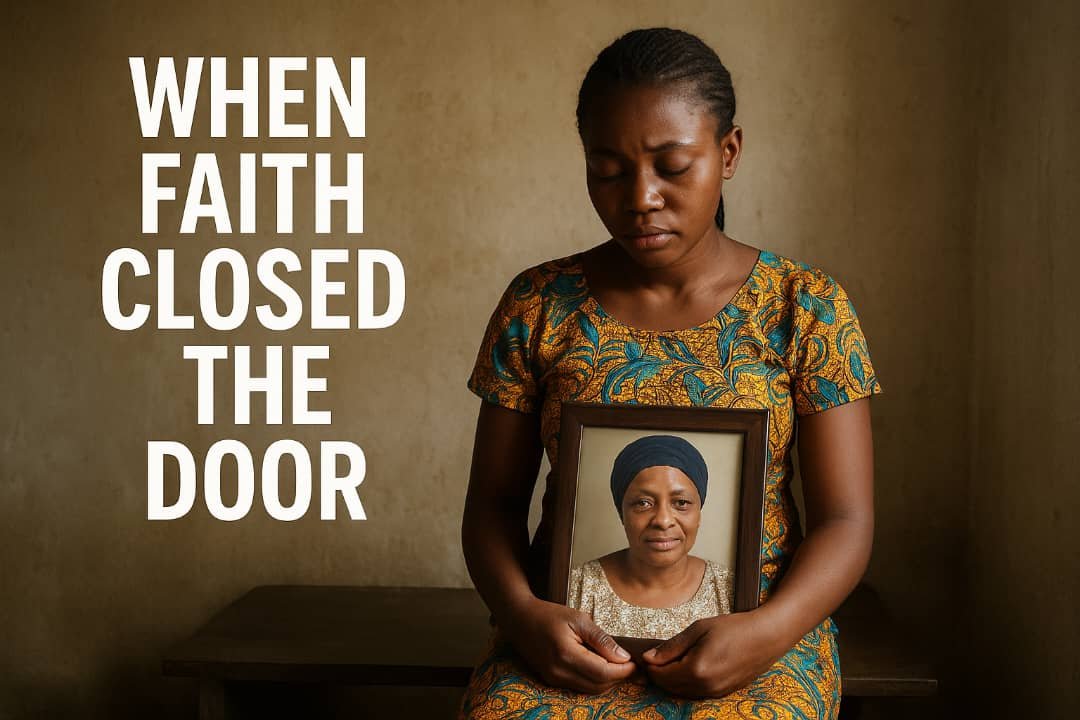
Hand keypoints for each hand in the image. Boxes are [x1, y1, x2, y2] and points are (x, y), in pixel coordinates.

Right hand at [501, 596, 636, 693]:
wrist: (519, 619)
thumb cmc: (548, 614)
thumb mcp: (578, 619)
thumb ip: (601, 638)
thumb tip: (623, 656)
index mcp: (566, 654)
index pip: (603, 672)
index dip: (623, 671)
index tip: (635, 662)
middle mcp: (559, 672)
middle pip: (598, 686)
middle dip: (618, 678)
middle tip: (631, 665)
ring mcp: (554, 678)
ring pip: (590, 690)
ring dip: (607, 681)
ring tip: (619, 666)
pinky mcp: (551, 680)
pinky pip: (579, 687)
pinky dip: (594, 681)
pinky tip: (601, 667)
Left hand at [641, 610, 787, 697]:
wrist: (767, 637)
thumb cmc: (733, 628)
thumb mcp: (698, 629)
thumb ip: (672, 646)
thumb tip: (649, 658)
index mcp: (696, 669)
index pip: (661, 675)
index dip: (650, 665)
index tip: (648, 653)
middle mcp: (705, 687)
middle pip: (669, 687)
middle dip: (659, 673)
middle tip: (657, 656)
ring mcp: (715, 693)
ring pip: (681, 692)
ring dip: (672, 679)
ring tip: (673, 659)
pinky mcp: (722, 693)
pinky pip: (696, 692)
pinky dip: (686, 682)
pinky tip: (689, 665)